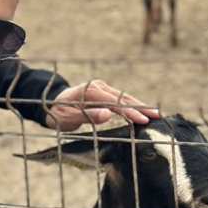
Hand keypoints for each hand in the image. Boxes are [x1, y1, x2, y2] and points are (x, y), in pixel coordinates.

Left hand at [45, 80, 159, 130]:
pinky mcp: (103, 94)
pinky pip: (120, 100)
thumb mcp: (68, 118)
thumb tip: (108, 115)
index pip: (115, 102)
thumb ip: (87, 115)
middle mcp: (98, 87)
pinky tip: (143, 112)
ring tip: (156, 114)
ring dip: (140, 106)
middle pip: (123, 98)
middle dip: (141, 107)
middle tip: (157, 116)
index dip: (130, 112)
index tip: (143, 120)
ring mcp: (102, 89)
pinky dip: (132, 106)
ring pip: (124, 98)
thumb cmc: (57, 114)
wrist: (50, 105)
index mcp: (90, 91)